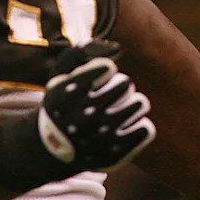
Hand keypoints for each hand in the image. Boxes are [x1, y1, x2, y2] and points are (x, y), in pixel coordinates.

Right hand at [38, 40, 155, 170]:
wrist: (54, 150)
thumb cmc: (63, 103)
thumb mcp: (59, 76)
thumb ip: (78, 52)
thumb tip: (114, 47)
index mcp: (68, 93)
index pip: (107, 68)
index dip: (105, 70)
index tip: (99, 78)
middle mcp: (84, 115)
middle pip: (126, 83)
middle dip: (121, 84)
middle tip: (111, 94)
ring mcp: (101, 136)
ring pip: (140, 103)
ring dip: (133, 103)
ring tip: (120, 109)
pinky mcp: (115, 153)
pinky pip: (146, 129)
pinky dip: (138, 126)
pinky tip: (125, 128)